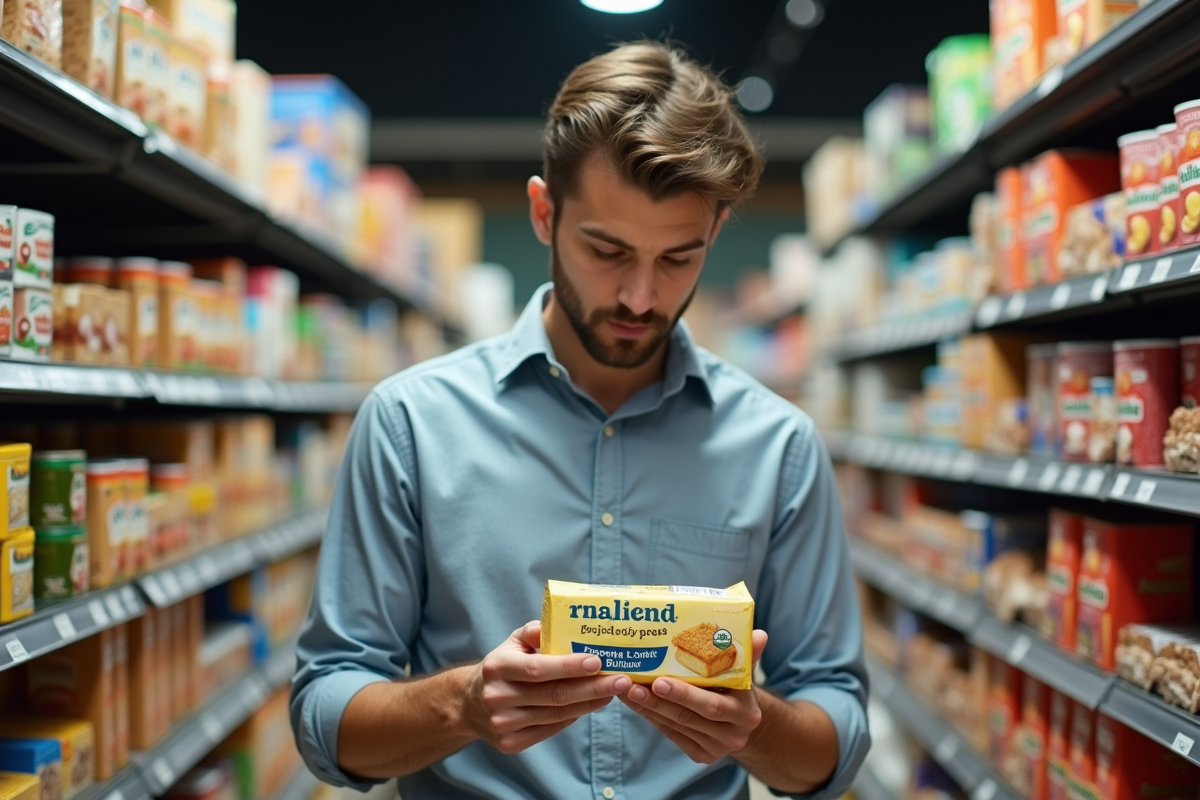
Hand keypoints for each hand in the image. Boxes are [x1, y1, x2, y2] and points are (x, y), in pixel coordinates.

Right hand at [464, 621, 631, 754]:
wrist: (469, 703)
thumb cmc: (501, 666)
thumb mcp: (511, 642)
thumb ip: (534, 631)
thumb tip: (560, 624)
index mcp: (497, 667)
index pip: (539, 669)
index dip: (570, 667)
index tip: (598, 661)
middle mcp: (498, 697)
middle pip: (554, 695)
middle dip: (593, 688)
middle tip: (621, 680)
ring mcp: (503, 724)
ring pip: (556, 715)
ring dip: (589, 703)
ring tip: (612, 692)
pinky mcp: (509, 743)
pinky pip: (550, 729)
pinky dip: (574, 717)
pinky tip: (591, 705)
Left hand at [620, 629, 768, 763]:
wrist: (742, 720)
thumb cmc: (736, 687)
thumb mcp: (743, 671)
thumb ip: (747, 654)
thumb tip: (760, 634)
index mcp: (746, 711)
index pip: (712, 704)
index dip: (684, 694)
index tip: (659, 679)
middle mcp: (734, 734)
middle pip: (690, 718)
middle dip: (660, 701)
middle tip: (634, 686)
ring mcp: (717, 748)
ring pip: (676, 726)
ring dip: (648, 707)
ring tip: (626, 689)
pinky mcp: (702, 755)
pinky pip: (672, 735)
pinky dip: (651, 717)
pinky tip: (635, 702)